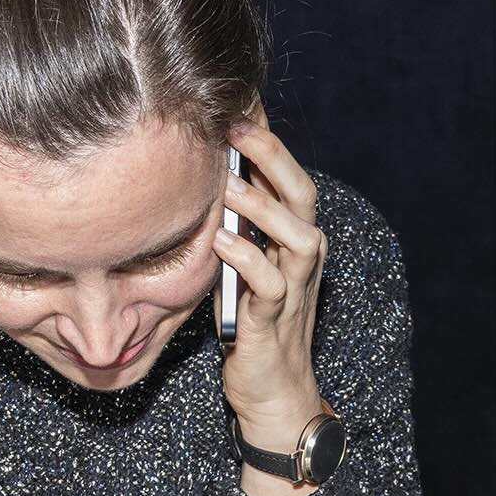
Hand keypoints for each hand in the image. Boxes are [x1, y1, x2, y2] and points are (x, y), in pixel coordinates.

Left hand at [216, 114, 328, 495]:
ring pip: (297, 234)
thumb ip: (228, 227)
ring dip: (261, 206)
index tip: (239, 100)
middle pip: (302, 192)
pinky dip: (246, 258)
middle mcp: (302, 258)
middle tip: (235, 126)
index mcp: (293, 239)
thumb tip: (193, 181)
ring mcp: (294, 289)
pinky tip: (219, 241)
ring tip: (225, 185)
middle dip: (271, 156)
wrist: (271, 395)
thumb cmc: (247, 325)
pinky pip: (271, 283)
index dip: (268, 137)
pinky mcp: (275, 322)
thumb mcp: (235, 266)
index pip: (287, 176)